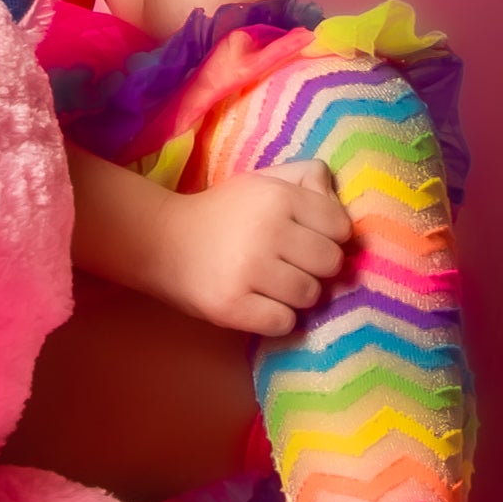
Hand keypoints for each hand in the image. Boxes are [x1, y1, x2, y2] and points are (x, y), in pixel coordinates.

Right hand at [153, 162, 351, 337]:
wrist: (161, 241)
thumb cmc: (223, 212)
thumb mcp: (263, 180)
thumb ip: (307, 178)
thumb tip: (339, 203)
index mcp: (278, 196)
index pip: (341, 228)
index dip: (330, 236)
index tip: (309, 239)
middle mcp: (267, 230)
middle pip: (330, 264)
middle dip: (316, 268)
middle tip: (291, 265)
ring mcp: (248, 270)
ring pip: (310, 296)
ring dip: (296, 295)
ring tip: (273, 284)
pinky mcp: (232, 306)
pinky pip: (285, 323)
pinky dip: (276, 318)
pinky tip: (259, 303)